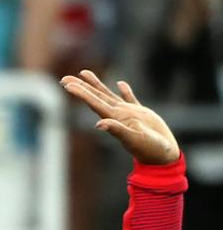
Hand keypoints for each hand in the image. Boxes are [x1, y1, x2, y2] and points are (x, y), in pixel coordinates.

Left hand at [61, 71, 179, 163]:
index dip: (80, 92)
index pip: (93, 102)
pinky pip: (130, 99)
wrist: (163, 156)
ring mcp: (129, 114)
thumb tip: (99, 124)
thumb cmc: (149, 149)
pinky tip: (120, 83)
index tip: (66, 84)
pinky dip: (125, 91)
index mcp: (114, 119)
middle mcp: (117, 115)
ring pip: (109, 95)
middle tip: (65, 77)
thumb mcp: (133, 139)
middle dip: (81, 87)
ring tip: (84, 73)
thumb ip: (117, 130)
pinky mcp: (142, 114)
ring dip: (96, 85)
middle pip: (96, 97)